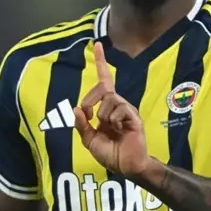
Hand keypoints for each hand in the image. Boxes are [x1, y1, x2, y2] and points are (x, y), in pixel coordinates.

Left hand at [73, 42, 148, 176]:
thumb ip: (82, 125)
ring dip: (103, 116)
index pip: (104, 80)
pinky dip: (114, 121)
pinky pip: (119, 110)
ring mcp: (126, 109)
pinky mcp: (134, 116)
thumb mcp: (89, 140)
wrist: (126, 166)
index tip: (98, 44)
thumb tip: (77, 108)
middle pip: (102, 87)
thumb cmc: (110, 153)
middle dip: (90, 99)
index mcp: (106, 107)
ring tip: (110, 129)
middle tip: (89, 116)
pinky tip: (119, 130)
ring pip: (109, 100)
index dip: (101, 62)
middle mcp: (117, 104)